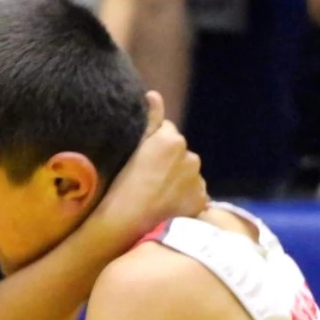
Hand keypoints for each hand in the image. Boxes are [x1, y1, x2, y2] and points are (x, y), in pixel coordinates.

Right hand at [94, 91, 206, 246]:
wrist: (122, 225)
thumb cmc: (118, 185)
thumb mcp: (131, 148)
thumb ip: (148, 120)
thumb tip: (154, 95)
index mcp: (171, 139)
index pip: (166, 133)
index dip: (152, 148)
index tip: (139, 163)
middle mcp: (190, 156)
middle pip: (179, 155)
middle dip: (168, 164)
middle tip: (145, 182)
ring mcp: (197, 181)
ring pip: (187, 176)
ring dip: (176, 182)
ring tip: (155, 198)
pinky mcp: (200, 203)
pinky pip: (193, 197)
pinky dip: (183, 201)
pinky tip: (165, 209)